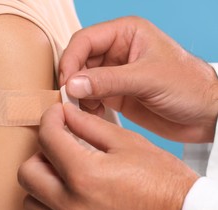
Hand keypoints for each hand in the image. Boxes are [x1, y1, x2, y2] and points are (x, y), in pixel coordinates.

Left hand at [18, 103, 197, 209]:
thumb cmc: (164, 184)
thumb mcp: (130, 145)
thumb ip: (90, 126)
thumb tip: (66, 115)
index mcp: (86, 175)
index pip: (47, 138)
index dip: (49, 119)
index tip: (57, 117)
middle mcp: (73, 208)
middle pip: (27, 173)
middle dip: (39, 153)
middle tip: (58, 149)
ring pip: (32, 203)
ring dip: (42, 184)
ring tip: (64, 176)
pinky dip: (55, 208)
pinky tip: (76, 199)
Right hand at [59, 16, 217, 142]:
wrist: (206, 115)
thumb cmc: (189, 86)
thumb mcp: (148, 79)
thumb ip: (108, 81)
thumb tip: (72, 84)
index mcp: (126, 33)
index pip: (85, 40)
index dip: (71, 60)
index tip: (66, 83)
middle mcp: (117, 50)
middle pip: (79, 60)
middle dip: (72, 80)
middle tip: (69, 99)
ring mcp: (114, 73)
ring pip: (81, 80)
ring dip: (77, 95)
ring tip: (82, 109)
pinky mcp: (114, 93)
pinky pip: (89, 96)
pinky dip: (85, 106)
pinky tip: (94, 114)